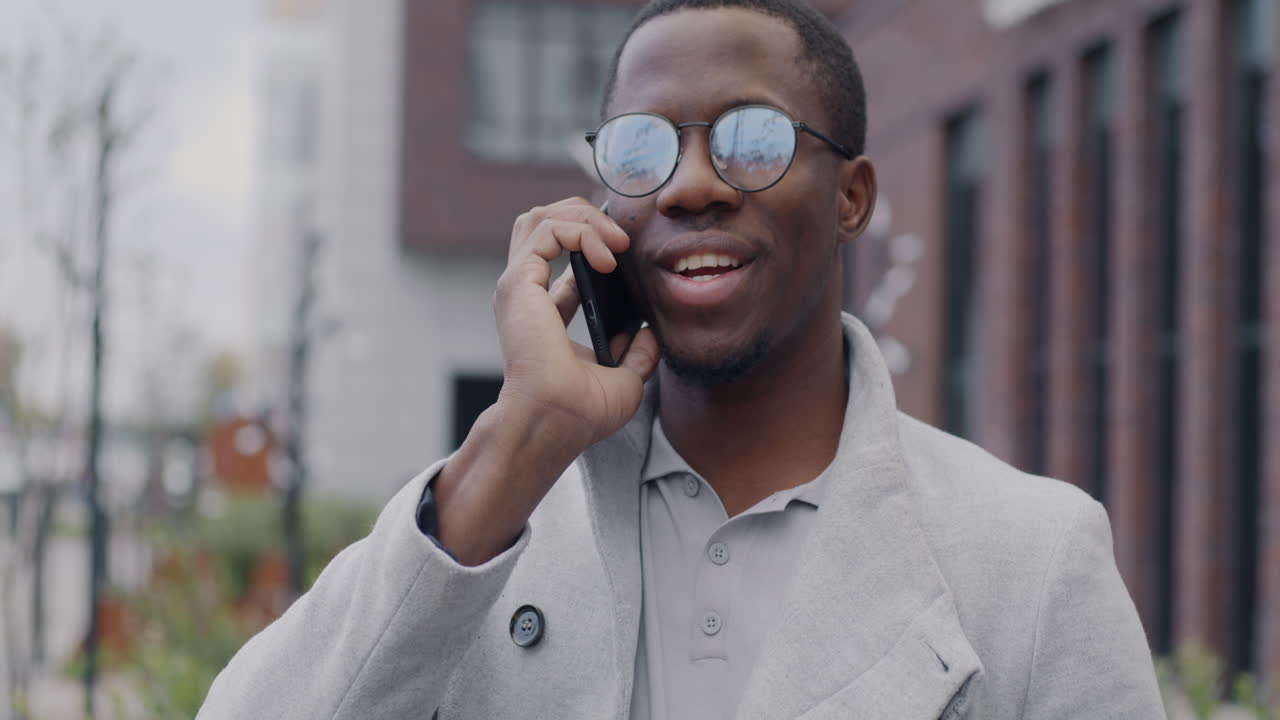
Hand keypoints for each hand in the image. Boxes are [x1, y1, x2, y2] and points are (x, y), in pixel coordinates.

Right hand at [493, 196, 658, 445]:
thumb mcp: (623, 380)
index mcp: (542, 314)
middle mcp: (525, 295)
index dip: (593, 242)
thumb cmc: (579, 413)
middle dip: (585, 217)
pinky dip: (581, 231)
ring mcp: (518, 286)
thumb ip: (636, 354)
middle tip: (621, 239)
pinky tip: (606, 256)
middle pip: (543, 224)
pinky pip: (547, 230)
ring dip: (583, 218)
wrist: (557, 421)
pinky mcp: (519, 282)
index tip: (624, 252)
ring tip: (615, 241)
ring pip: (540, 217)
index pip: (559, 257)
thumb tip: (650, 335)